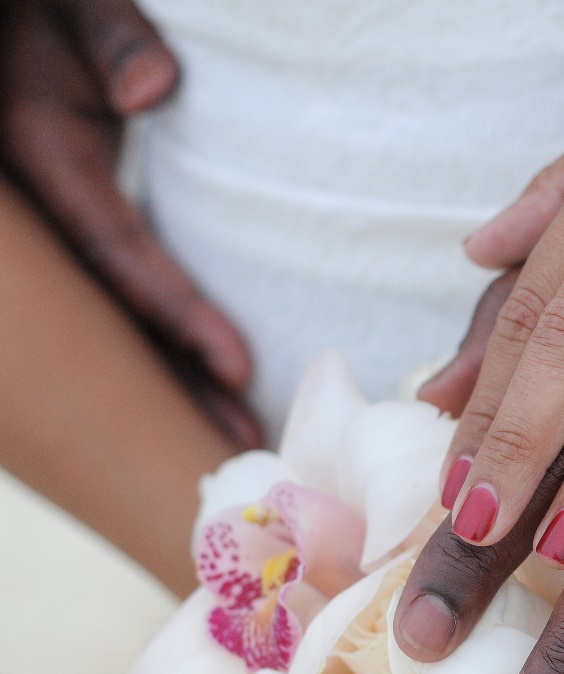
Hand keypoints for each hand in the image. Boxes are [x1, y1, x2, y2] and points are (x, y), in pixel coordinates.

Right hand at [0, 0, 260, 447]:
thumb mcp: (70, 6)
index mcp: (40, 154)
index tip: (239, 366)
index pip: (118, 251)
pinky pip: (123, 289)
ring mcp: (56, 222)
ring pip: (115, 316)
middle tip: (248, 447)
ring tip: (235, 434)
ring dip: (173, 378)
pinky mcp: (76, 222)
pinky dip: (164, 338)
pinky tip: (203, 379)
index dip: (176, 313)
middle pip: (115, 313)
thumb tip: (152, 90)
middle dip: (179, 384)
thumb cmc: (46, 6)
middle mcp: (44, 208)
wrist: (14, 19)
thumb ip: (112, 37)